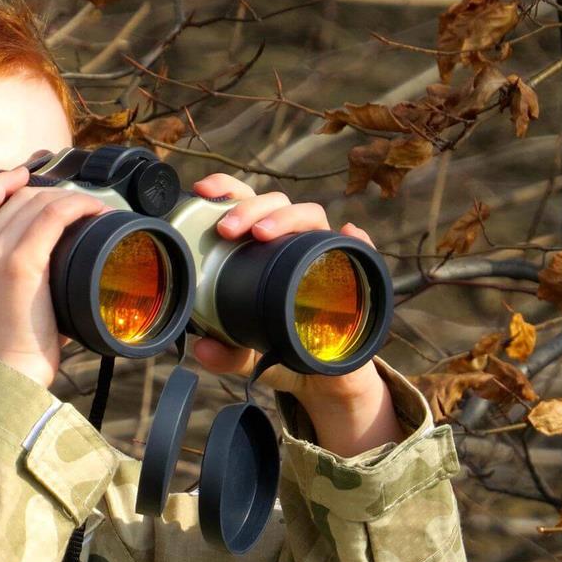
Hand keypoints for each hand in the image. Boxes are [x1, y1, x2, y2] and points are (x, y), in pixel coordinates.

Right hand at [0, 165, 111, 387]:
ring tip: (93, 210)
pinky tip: (94, 210)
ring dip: (71, 199)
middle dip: (51, 195)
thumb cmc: (6, 352)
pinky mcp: (20, 263)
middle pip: (16, 200)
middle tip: (79, 206)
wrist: (2, 376)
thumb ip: (8, 280)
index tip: (23, 176)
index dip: (1, 182)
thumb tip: (52, 271)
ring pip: (37, 204)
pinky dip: (78, 207)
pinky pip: (53, 217)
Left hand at [188, 173, 402, 455]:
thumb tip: (202, 348)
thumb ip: (222, 354)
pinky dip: (356, 239)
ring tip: (264, 234)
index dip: (225, 189)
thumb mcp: (242, 355)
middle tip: (227, 230)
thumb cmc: (274, 346)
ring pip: (311, 215)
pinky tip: (347, 234)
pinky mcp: (350, 271)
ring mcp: (321, 251)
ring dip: (287, 217)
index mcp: (258, 244)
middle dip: (249, 208)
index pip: (244, 202)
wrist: (318, 373)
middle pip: (274, 204)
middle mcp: (290, 240)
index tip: (202, 190)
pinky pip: (359, 249)